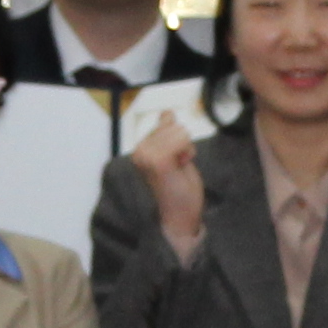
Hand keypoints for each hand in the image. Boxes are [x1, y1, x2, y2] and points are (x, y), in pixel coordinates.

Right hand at [134, 115, 205, 255]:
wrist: (179, 215)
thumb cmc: (179, 188)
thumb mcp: (176, 153)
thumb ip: (169, 132)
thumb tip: (167, 112)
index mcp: (141, 148)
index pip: (168, 122)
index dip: (180, 140)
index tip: (175, 160)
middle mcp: (139, 150)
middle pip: (175, 126)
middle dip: (183, 144)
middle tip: (177, 167)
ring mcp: (146, 155)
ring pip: (180, 132)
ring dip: (186, 150)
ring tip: (178, 169)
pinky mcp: (157, 161)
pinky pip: (182, 140)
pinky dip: (187, 153)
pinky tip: (180, 167)